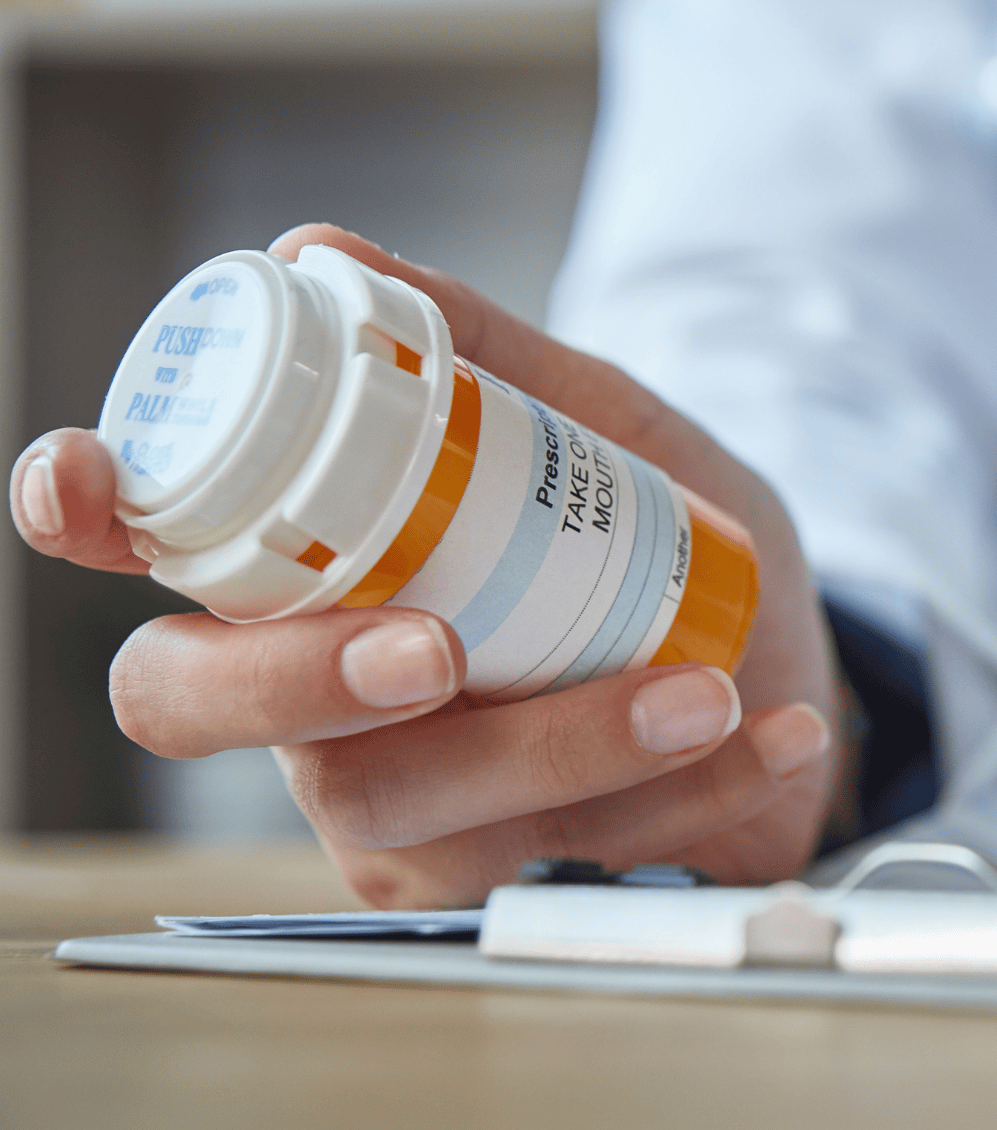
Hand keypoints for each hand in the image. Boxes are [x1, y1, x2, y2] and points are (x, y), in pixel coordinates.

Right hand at [11, 225, 840, 907]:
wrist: (778, 662)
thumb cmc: (659, 544)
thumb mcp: (602, 427)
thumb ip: (485, 356)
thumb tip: (319, 251)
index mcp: (314, 564)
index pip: (158, 539)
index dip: (91, 514)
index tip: (85, 485)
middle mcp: (310, 694)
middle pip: (198, 704)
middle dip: (301, 681)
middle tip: (437, 651)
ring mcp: (389, 802)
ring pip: (403, 803)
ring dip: (566, 745)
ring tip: (702, 687)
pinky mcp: (486, 879)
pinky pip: (558, 853)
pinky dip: (687, 788)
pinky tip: (776, 734)